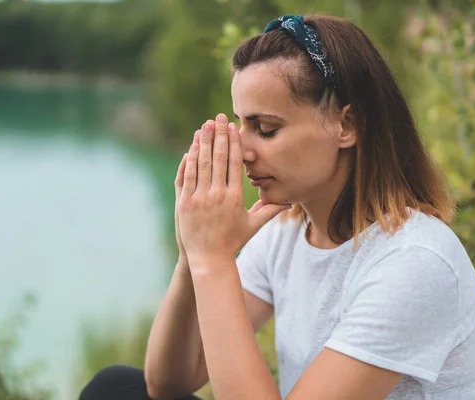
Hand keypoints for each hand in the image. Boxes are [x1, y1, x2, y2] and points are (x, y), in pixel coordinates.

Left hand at [178, 113, 289, 270]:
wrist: (209, 260)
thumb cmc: (232, 242)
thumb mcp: (253, 226)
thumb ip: (270, 211)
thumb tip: (289, 201)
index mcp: (235, 197)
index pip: (233, 163)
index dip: (233, 143)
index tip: (232, 127)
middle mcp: (217, 195)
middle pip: (217, 158)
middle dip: (218, 135)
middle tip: (217, 117)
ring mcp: (198, 199)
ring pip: (201, 164)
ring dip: (202, 142)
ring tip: (203, 126)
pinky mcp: (184, 203)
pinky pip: (187, 177)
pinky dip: (188, 161)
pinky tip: (191, 148)